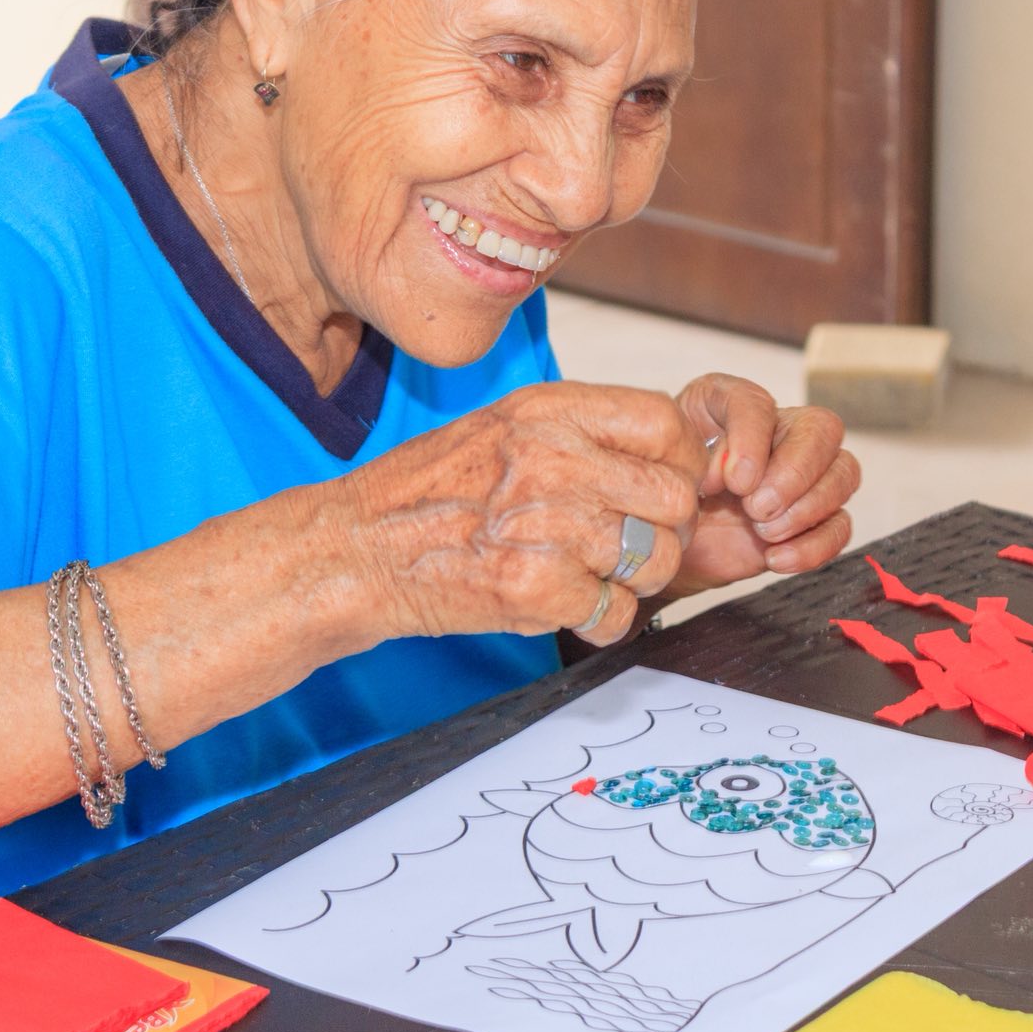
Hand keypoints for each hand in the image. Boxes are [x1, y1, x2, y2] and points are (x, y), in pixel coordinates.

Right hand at [338, 381, 705, 647]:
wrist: (353, 551)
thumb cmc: (425, 492)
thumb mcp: (501, 427)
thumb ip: (578, 432)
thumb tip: (662, 451)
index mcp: (547, 410)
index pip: (666, 423)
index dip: (679, 463)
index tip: (660, 487)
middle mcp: (553, 458)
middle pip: (675, 496)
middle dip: (665, 530)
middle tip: (630, 545)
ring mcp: (545, 524)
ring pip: (655, 558)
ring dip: (634, 580)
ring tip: (591, 577)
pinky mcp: (534, 589)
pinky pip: (617, 613)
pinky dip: (601, 622)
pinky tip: (565, 606)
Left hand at [671, 374, 858, 592]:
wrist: (672, 538)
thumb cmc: (669, 489)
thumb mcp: (670, 462)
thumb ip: (699, 455)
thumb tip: (739, 474)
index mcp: (736, 407)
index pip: (758, 404)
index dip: (751, 439)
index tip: (733, 480)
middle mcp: (780, 431)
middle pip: (823, 429)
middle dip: (794, 473)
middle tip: (756, 508)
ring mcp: (804, 475)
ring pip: (844, 472)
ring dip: (807, 508)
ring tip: (762, 531)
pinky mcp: (813, 519)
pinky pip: (840, 526)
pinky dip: (814, 546)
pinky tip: (776, 557)